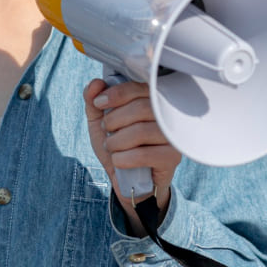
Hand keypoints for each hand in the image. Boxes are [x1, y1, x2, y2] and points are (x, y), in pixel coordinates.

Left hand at [84, 79, 180, 234]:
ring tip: (112, 147)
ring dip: (117, 141)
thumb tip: (95, 84)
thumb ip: (94, 102)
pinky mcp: (173, 157)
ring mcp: (172, 136)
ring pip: (142, 131)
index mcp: (153, 100)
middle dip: (114, 120)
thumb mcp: (100, 123)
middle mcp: (168, 115)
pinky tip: (119, 161)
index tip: (99, 103)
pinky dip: (124, 158)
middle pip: (142, 107)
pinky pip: (145, 154)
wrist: (130, 182)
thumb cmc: (119, 147)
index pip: (141, 86)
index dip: (117, 93)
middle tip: (106, 130)